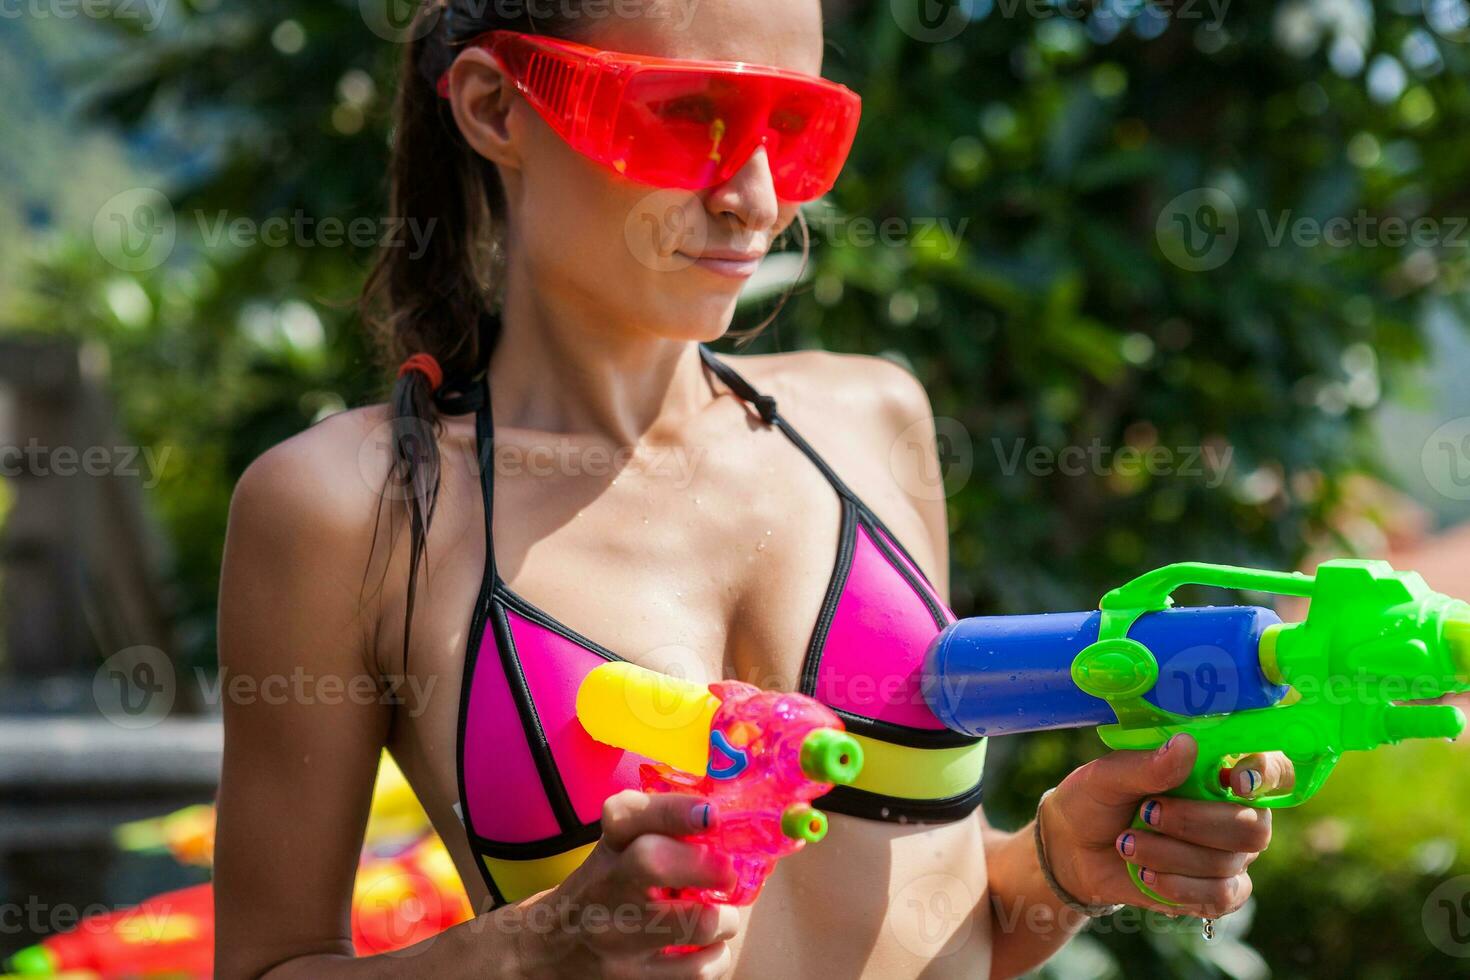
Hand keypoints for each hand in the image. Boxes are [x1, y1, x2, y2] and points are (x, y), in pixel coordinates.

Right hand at [518, 790, 740, 979]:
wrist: (552, 947)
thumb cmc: (605, 886)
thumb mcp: (619, 847)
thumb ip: (662, 824)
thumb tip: (721, 819)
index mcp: (609, 846)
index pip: (629, 816)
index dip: (673, 811)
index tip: (709, 815)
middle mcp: (606, 887)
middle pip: (654, 863)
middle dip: (709, 866)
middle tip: (727, 875)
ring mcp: (617, 938)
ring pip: (696, 923)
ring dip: (726, 919)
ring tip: (723, 917)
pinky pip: (699, 970)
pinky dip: (717, 956)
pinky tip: (710, 948)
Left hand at [1040, 734, 1292, 917]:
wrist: (1074, 849)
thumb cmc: (1095, 800)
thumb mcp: (1107, 776)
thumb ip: (1147, 765)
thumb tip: (1186, 745)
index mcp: (1216, 769)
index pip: (1272, 768)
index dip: (1266, 774)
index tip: (1235, 780)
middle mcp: (1234, 810)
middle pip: (1253, 826)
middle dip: (1196, 823)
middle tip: (1147, 813)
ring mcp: (1230, 853)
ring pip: (1229, 862)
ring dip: (1172, 855)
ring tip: (1128, 844)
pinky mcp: (1217, 890)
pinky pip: (1221, 896)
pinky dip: (1180, 887)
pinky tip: (1147, 875)